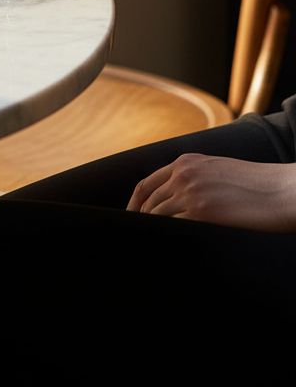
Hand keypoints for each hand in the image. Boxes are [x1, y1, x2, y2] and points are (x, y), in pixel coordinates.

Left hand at [127, 154, 295, 230]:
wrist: (282, 190)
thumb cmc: (257, 185)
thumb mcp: (218, 170)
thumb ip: (195, 178)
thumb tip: (178, 202)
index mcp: (186, 162)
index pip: (146, 185)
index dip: (134, 205)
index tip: (130, 220)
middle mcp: (183, 174)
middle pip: (148, 203)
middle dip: (139, 222)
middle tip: (135, 240)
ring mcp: (191, 192)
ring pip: (156, 216)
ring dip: (151, 231)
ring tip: (147, 246)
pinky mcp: (202, 212)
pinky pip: (173, 227)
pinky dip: (166, 237)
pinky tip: (166, 247)